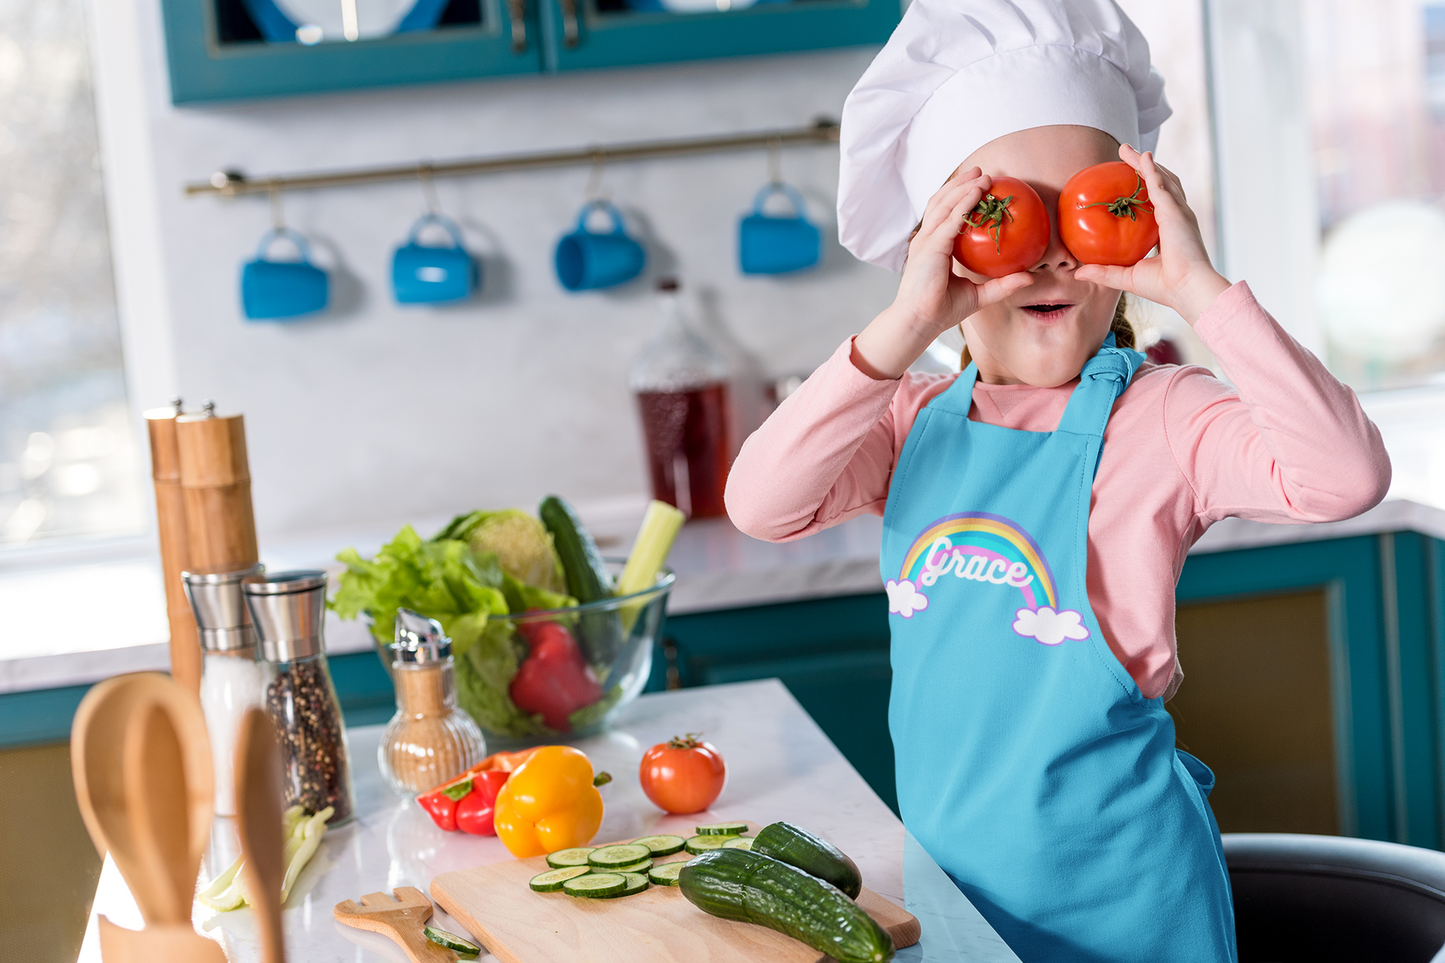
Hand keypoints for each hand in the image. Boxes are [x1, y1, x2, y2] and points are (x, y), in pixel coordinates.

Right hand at [853, 168, 1033, 379]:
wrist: (921, 321)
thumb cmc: (942, 310)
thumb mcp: (980, 295)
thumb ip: (1002, 284)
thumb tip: (1029, 277)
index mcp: (933, 248)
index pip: (944, 216)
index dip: (959, 199)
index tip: (978, 188)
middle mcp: (926, 240)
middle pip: (941, 202)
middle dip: (960, 184)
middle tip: (980, 172)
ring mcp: (926, 241)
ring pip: (944, 204)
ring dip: (963, 187)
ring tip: (981, 175)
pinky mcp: (931, 246)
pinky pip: (950, 219)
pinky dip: (964, 202)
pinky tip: (977, 192)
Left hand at [1073, 144, 1229, 323]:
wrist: (1187, 290)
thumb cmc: (1164, 287)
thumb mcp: (1126, 277)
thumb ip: (1103, 272)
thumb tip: (1078, 272)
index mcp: (1169, 231)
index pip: (1156, 204)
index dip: (1145, 190)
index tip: (1128, 182)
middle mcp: (1176, 217)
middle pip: (1160, 183)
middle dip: (1143, 167)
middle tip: (1125, 154)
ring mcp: (1178, 212)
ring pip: (1161, 178)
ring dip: (1144, 163)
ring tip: (1128, 151)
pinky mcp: (1175, 212)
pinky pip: (1160, 185)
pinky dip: (1151, 169)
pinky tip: (1142, 157)